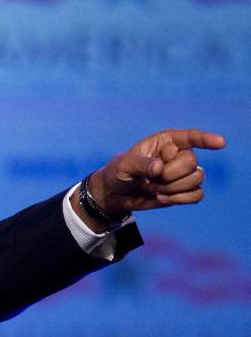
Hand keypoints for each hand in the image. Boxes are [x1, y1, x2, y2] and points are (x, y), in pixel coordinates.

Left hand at [75, 128, 225, 230]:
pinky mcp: (183, 190)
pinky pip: (197, 195)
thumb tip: (160, 167)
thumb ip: (140, 164)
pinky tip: (162, 198)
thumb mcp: (122, 165)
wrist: (116, 194)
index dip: (206, 139)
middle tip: (150, 180)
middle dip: (169, 175)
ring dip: (172, 188)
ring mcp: (183, 173)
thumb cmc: (118, 172)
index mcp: (165, 141)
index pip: (190, 137)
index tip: (220, 144)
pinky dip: (180, 199)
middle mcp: (179, 154)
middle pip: (192, 163)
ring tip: (153, 188)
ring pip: (197, 179)